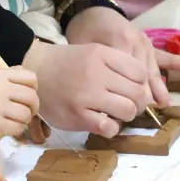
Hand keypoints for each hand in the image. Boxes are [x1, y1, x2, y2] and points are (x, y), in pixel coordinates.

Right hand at [0, 68, 39, 142]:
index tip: (26, 96)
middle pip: (31, 97)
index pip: (31, 78)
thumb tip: (33, 81)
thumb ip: (12, 76)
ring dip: (24, 120)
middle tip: (25, 111)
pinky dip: (17, 130)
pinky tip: (8, 127)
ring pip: (27, 114)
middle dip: (33, 107)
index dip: (34, 88)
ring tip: (14, 120)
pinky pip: (19, 128)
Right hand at [24, 39, 149, 136]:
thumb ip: (118, 65)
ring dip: (126, 116)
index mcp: (102, 54)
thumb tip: (144, 88)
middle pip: (138, 93)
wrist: (34, 69)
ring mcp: (86, 95)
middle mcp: (96, 73)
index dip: (143, 84)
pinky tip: (104, 123)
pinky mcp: (77, 115)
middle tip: (129, 105)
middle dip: (139, 103)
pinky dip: (111, 128)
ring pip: (127, 111)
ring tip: (116, 114)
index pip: (141, 72)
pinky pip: (108, 127)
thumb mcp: (94, 52)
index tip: (133, 89)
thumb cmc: (68, 62)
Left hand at [67, 7, 179, 113]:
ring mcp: (145, 43)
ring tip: (164, 104)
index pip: (128, 74)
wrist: (90, 11)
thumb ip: (97, 69)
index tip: (129, 110)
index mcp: (119, 42)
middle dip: (144, 94)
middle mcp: (136, 42)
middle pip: (143, 74)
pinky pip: (167, 56)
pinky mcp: (150, 45)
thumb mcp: (84, 49)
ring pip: (154, 70)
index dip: (129, 93)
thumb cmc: (83, 34)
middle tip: (143, 112)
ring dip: (159, 88)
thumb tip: (107, 98)